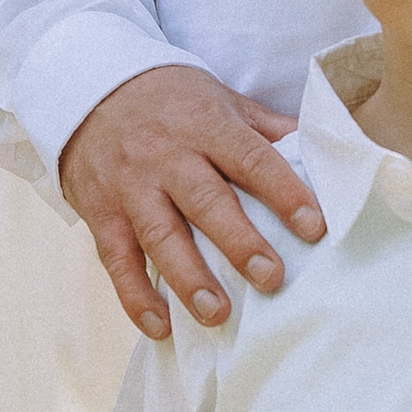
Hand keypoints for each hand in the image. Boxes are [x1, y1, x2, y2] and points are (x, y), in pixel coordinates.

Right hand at [59, 66, 317, 340]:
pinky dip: (135, 295)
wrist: (87, 86)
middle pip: (206, 201)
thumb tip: (325, 154)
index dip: (283, 192)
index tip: (314, 226)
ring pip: (161, 234)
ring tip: (217, 313)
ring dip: (188, 277)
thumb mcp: (221, 100)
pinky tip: (160, 326)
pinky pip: (117, 258)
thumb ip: (268, 130)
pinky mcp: (101, 212)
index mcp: (206, 125)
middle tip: (271, 279)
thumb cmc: (170, 99)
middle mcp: (168, 156)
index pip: (251, 159)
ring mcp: (131, 186)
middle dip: (239, 242)